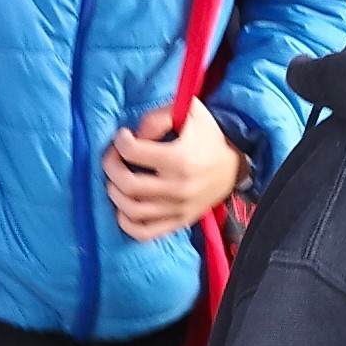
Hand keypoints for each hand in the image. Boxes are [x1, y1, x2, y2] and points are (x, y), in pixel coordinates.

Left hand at [103, 98, 242, 240]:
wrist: (235, 167)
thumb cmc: (209, 136)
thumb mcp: (190, 113)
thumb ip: (159, 117)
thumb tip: (136, 135)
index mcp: (180, 159)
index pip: (132, 152)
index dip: (120, 141)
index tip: (124, 137)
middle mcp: (178, 188)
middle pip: (127, 184)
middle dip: (111, 167)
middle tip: (114, 156)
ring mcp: (178, 209)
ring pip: (131, 210)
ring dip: (115, 193)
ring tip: (118, 179)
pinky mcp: (179, 222)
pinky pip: (144, 233)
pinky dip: (126, 222)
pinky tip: (125, 205)